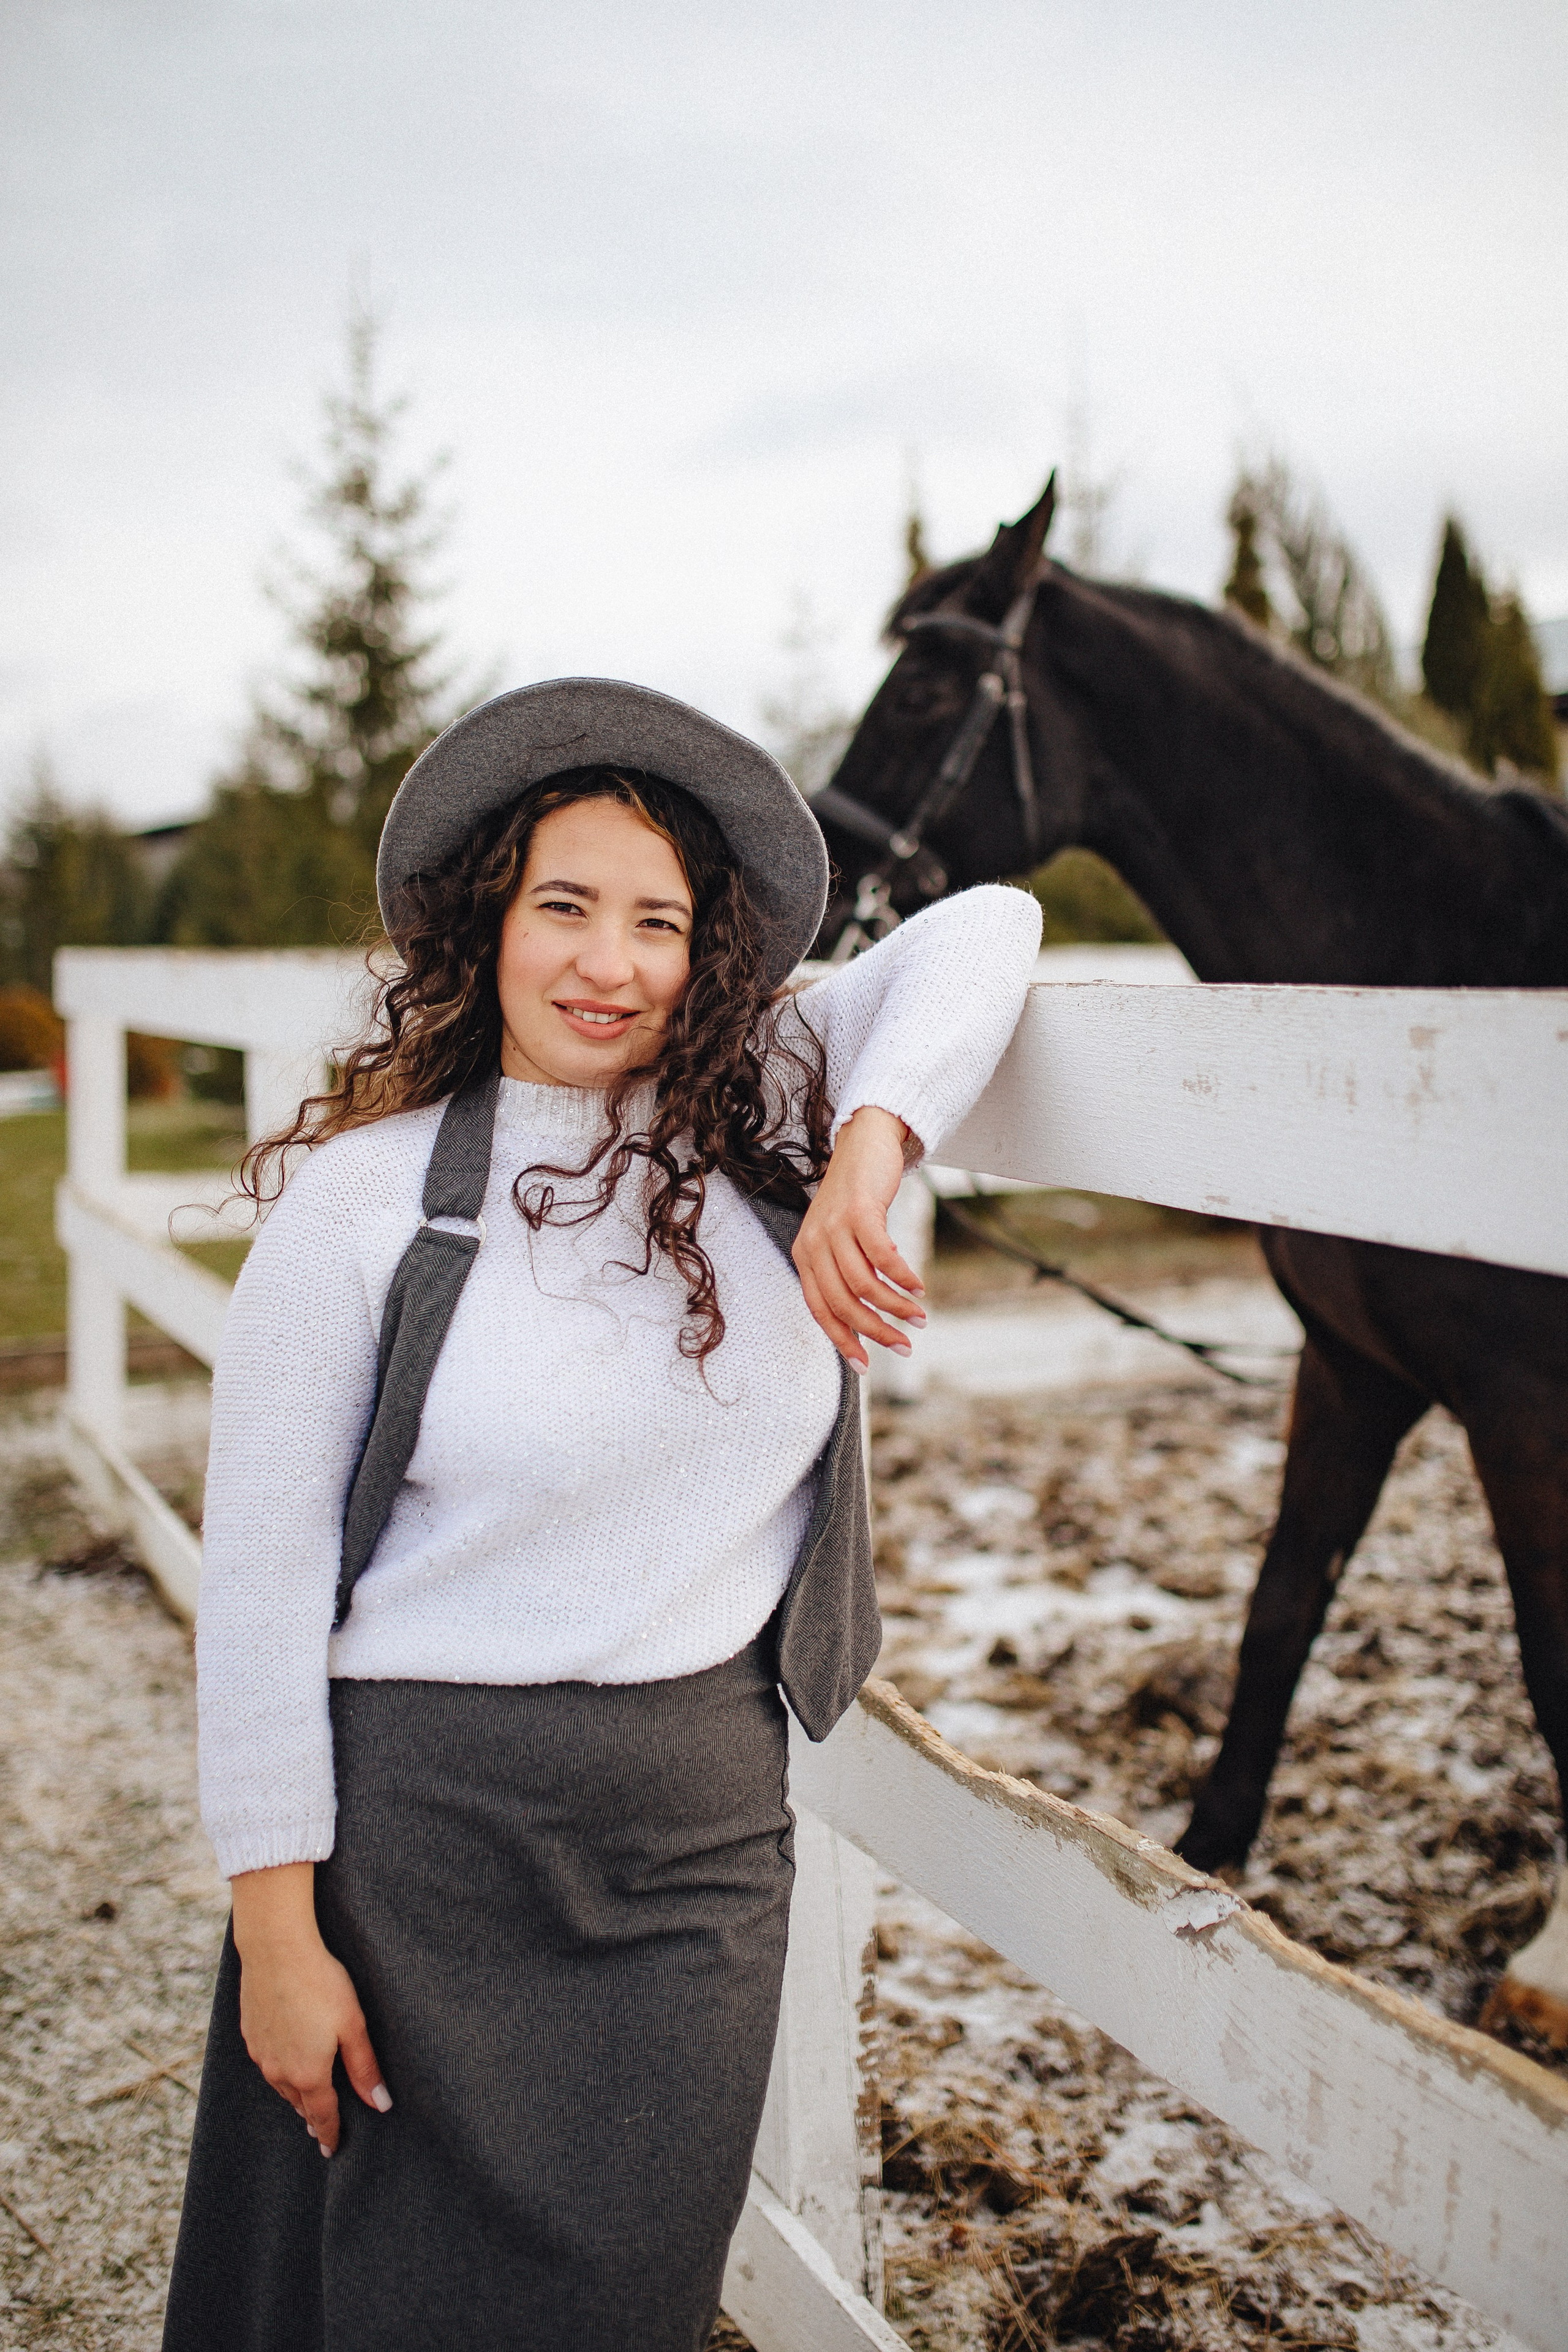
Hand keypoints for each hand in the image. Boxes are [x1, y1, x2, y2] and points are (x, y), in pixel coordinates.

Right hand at [231, 1862, 390, 2155]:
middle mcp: (279, 2071)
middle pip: (299, 2102)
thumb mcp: (353, 2025)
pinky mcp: (250, 2033)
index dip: (328, 2134)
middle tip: (321, 2125)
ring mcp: (261, 2053)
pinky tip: (285, 2058)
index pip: (321, 2116)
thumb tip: (380, 2105)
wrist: (276, 1949)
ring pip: (280, 2084)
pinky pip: (266, 2062)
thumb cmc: (321, 1983)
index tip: (331, 2149)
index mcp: (308, 2073)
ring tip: (306, 2096)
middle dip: (311, 2114)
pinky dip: (279, 2067)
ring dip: (295, 2092)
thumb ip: (365, 2067)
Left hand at [793, 1106, 926, 1369]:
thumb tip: (866, 1319)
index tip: (866, 1365)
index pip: (819, 1310)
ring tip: (919, 1318)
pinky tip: (919, 1287)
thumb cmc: (856, 1198)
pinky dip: (902, 1277)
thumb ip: (846, 1273)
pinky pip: (882, 1256)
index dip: (843, 1340)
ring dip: (895, 1307)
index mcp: (805, 1255)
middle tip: (904, 1347)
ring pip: (863, 1284)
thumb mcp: (841, 1238)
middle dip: (875, 1331)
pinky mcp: (858, 1211)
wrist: (863, 1143)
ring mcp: (834, 1227)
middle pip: (843, 1303)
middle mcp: (813, 1243)